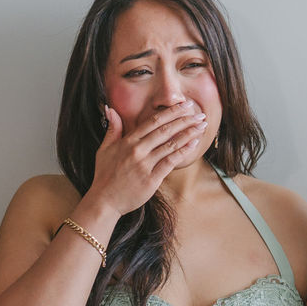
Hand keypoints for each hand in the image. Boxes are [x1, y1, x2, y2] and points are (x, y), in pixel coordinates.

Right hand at [86, 101, 208, 220]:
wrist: (104, 200)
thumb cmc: (105, 174)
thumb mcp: (105, 148)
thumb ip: (112, 128)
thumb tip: (111, 109)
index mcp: (128, 141)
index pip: (153, 122)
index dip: (171, 112)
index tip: (184, 105)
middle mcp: (137, 150)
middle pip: (165, 130)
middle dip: (185, 120)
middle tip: (200, 114)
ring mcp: (145, 165)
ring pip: (170, 145)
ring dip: (188, 134)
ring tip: (202, 127)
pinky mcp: (151, 179)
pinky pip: (171, 162)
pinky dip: (183, 151)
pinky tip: (194, 144)